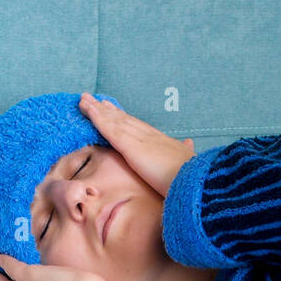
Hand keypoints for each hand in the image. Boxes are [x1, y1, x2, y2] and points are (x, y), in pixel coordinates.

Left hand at [80, 92, 194, 197]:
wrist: (196, 180)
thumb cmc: (192, 176)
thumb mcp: (188, 161)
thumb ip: (185, 150)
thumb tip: (190, 143)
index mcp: (160, 141)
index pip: (137, 127)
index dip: (123, 117)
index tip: (112, 109)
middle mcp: (148, 135)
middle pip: (122, 119)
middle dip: (107, 110)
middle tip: (92, 100)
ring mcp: (139, 138)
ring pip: (113, 120)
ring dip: (97, 109)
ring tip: (83, 100)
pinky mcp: (131, 146)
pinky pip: (109, 128)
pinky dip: (97, 118)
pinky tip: (87, 110)